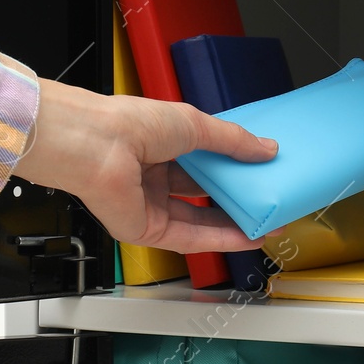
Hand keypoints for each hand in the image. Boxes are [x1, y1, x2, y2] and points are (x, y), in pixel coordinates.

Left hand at [11, 79, 276, 252]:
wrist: (95, 144)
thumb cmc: (129, 124)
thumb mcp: (195, 124)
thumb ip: (233, 141)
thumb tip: (266, 149)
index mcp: (159, 148)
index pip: (203, 166)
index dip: (233, 172)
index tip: (260, 176)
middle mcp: (152, 178)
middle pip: (203, 197)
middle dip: (237, 203)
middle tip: (268, 205)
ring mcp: (148, 206)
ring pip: (199, 222)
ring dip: (234, 226)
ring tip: (267, 225)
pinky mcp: (145, 230)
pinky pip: (188, 238)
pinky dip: (220, 240)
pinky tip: (247, 238)